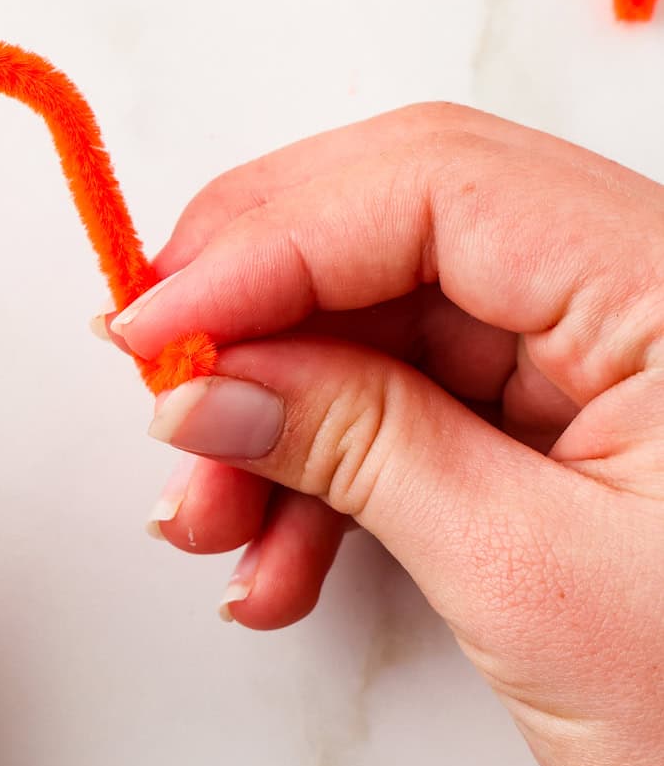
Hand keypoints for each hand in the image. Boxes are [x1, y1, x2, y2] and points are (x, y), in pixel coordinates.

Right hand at [107, 105, 663, 765]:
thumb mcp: (535, 580)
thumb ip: (361, 451)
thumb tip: (200, 380)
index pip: (429, 186)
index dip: (265, 243)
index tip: (149, 333)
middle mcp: (636, 284)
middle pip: (393, 225)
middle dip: (257, 318)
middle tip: (160, 410)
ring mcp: (603, 349)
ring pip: (387, 318)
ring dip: (276, 414)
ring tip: (212, 534)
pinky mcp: (572, 419)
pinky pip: (416, 399)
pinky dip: (328, 468)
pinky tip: (277, 561)